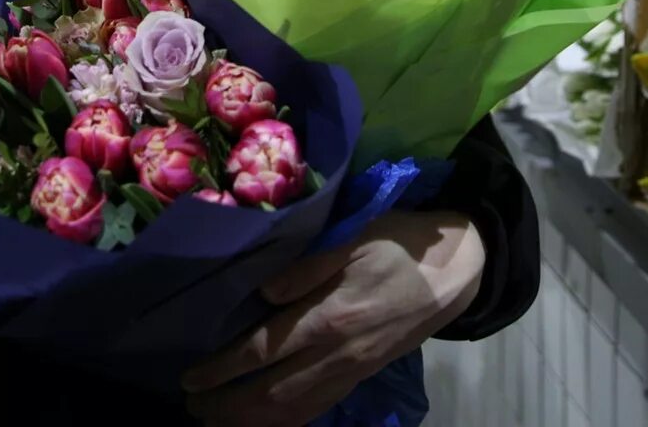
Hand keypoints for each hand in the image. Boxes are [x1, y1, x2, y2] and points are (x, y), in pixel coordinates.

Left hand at [181, 211, 485, 426]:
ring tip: (218, 422)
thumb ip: (307, 267)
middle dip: (229, 406)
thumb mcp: (353, 239)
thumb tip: (263, 293)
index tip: (191, 378)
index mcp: (330, 316)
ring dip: (254, 421)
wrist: (456, 269)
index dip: (224, 368)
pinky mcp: (363, 374)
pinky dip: (290, 421)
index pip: (265, 350)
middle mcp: (339, 353)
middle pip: (274, 394)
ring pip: (297, 409)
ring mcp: (353, 369)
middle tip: (193, 407)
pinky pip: (320, 407)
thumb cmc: (398, 243)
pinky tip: (268, 422)